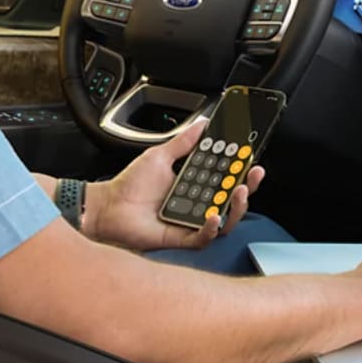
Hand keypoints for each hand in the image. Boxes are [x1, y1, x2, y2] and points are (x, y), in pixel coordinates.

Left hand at [85, 119, 266, 252]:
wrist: (108, 206)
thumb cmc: (130, 185)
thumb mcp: (160, 156)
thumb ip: (183, 141)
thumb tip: (202, 124)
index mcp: (196, 184)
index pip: (226, 177)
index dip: (241, 169)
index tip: (250, 156)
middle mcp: (198, 204)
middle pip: (232, 199)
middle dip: (248, 186)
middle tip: (253, 173)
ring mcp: (192, 222)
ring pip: (225, 220)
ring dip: (236, 207)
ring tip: (239, 192)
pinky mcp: (182, 238)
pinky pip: (203, 238)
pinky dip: (211, 228)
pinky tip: (213, 216)